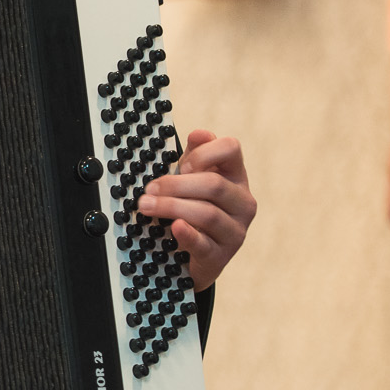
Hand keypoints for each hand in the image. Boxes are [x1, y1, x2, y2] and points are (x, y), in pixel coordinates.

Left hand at [138, 129, 255, 289]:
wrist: (194, 254)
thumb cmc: (193, 208)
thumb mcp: (193, 179)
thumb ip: (195, 155)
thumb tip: (199, 134)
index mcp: (235, 176)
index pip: (231, 148)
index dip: (204, 153)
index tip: (181, 165)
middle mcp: (242, 201)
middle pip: (214, 185)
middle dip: (175, 185)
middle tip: (149, 190)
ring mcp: (236, 230)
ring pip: (208, 214)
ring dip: (171, 207)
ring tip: (147, 206)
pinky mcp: (222, 255)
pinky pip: (204, 243)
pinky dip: (188, 234)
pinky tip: (174, 227)